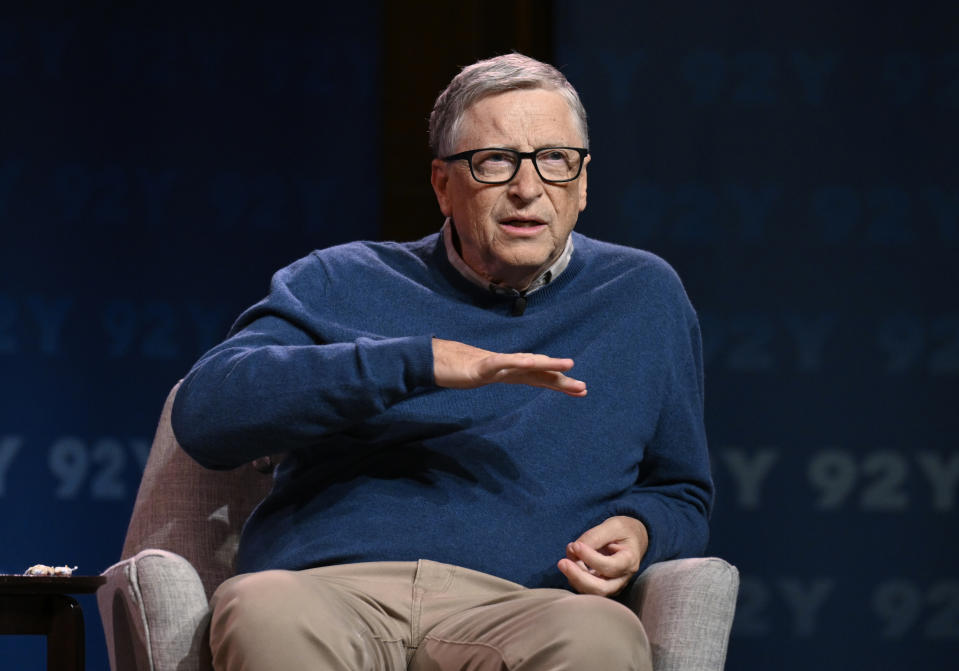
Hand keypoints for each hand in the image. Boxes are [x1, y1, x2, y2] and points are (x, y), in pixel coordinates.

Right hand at [432, 338, 586, 396]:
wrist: (437, 359)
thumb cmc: (462, 368)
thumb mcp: (488, 377)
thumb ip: (504, 375)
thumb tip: (520, 377)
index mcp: (512, 373)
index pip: (541, 379)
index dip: (561, 384)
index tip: (581, 391)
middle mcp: (509, 366)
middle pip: (540, 372)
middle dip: (562, 379)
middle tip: (584, 387)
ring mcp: (497, 364)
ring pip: (527, 363)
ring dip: (548, 364)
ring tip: (568, 366)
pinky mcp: (483, 365)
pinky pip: (504, 362)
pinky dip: (519, 361)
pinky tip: (532, 363)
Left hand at [557, 516, 648, 596]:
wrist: (632, 539)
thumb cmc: (623, 531)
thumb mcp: (613, 526)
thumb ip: (594, 536)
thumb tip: (575, 549)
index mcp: (629, 561)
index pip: (609, 566)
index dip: (590, 558)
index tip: (575, 545)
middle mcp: (622, 578)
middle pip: (601, 588)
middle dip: (578, 577)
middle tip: (562, 562)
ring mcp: (613, 585)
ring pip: (591, 592)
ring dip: (574, 578)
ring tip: (564, 560)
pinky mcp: (602, 586)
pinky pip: (586, 589)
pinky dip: (575, 578)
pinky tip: (570, 562)